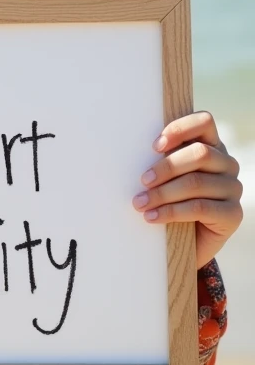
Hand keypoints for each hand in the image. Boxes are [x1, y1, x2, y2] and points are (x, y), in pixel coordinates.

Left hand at [132, 111, 242, 268]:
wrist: (184, 242)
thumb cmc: (170, 199)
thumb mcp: (166, 174)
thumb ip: (161, 157)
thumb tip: (131, 149)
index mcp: (211, 145)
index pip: (204, 122)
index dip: (179, 129)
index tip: (154, 146)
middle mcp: (227, 163)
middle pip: (200, 154)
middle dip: (166, 167)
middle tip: (143, 181)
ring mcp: (233, 188)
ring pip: (197, 182)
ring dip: (163, 193)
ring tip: (140, 203)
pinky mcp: (233, 214)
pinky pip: (200, 208)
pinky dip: (172, 212)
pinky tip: (153, 217)